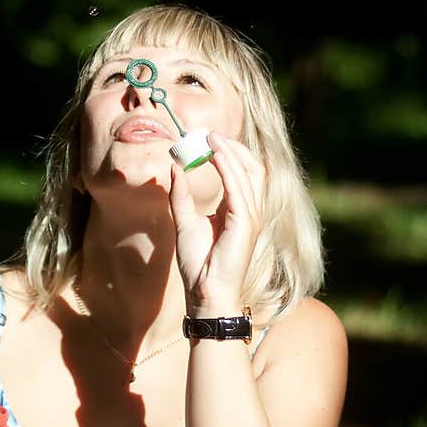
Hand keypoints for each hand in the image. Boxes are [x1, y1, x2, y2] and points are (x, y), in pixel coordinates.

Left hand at [169, 131, 264, 312]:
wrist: (205, 293)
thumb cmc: (198, 264)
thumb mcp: (184, 222)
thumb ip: (181, 196)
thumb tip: (175, 167)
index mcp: (238, 211)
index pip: (240, 173)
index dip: (227, 152)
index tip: (205, 138)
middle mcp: (249, 211)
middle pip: (251, 168)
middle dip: (232, 147)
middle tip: (208, 133)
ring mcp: (250, 217)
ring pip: (248, 173)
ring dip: (229, 152)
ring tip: (210, 138)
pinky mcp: (245, 223)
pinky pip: (238, 188)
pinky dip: (227, 168)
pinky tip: (214, 154)